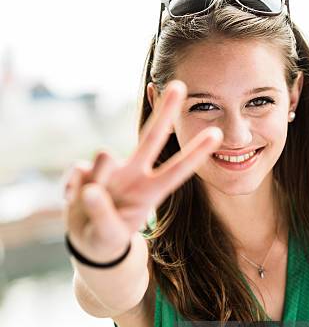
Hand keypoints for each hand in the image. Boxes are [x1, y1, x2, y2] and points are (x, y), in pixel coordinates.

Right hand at [62, 80, 222, 262]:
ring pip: (103, 158)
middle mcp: (134, 175)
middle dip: (165, 112)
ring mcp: (111, 171)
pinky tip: (73, 200)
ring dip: (98, 177)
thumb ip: (102, 213)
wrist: (86, 241)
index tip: (217, 134)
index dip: (195, 154)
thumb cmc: (107, 238)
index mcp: (149, 193)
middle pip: (151, 138)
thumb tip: (90, 189)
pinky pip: (78, 172)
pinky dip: (72, 188)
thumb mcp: (108, 235)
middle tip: (180, 85)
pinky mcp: (86, 170)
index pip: (177, 171)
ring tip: (89, 199)